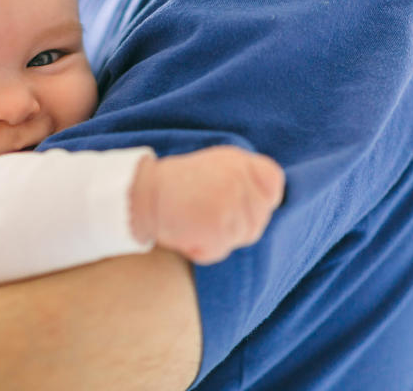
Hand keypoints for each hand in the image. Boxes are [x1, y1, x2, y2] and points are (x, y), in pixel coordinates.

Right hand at [131, 146, 283, 263]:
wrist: (139, 194)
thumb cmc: (173, 184)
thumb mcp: (213, 166)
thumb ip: (242, 179)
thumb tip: (266, 203)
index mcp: (239, 161)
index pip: (273, 183)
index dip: (259, 198)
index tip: (237, 201)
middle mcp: (240, 180)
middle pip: (259, 218)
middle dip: (236, 224)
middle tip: (203, 213)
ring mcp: (232, 205)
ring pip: (242, 237)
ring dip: (218, 238)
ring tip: (192, 221)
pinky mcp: (220, 229)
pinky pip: (220, 250)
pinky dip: (202, 249)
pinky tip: (185, 232)